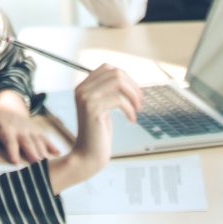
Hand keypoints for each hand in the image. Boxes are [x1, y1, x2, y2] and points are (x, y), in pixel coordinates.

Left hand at [0, 95, 64, 165]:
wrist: (10, 105)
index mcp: (7, 131)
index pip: (10, 142)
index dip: (13, 151)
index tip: (16, 162)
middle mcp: (21, 131)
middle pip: (28, 144)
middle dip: (33, 155)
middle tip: (38, 167)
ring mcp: (31, 131)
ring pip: (39, 143)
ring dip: (44, 153)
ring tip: (50, 166)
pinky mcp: (37, 131)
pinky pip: (46, 138)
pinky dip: (52, 145)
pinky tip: (58, 153)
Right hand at [49, 65, 143, 190]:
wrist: (88, 155)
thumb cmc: (98, 133)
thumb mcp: (102, 107)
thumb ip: (108, 92)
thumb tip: (127, 78)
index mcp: (82, 87)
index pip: (107, 68)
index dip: (126, 77)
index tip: (134, 93)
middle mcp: (81, 89)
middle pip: (115, 73)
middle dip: (132, 86)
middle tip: (140, 102)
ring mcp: (86, 98)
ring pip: (118, 81)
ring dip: (133, 94)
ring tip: (138, 108)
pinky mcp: (92, 109)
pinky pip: (119, 99)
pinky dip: (130, 109)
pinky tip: (131, 120)